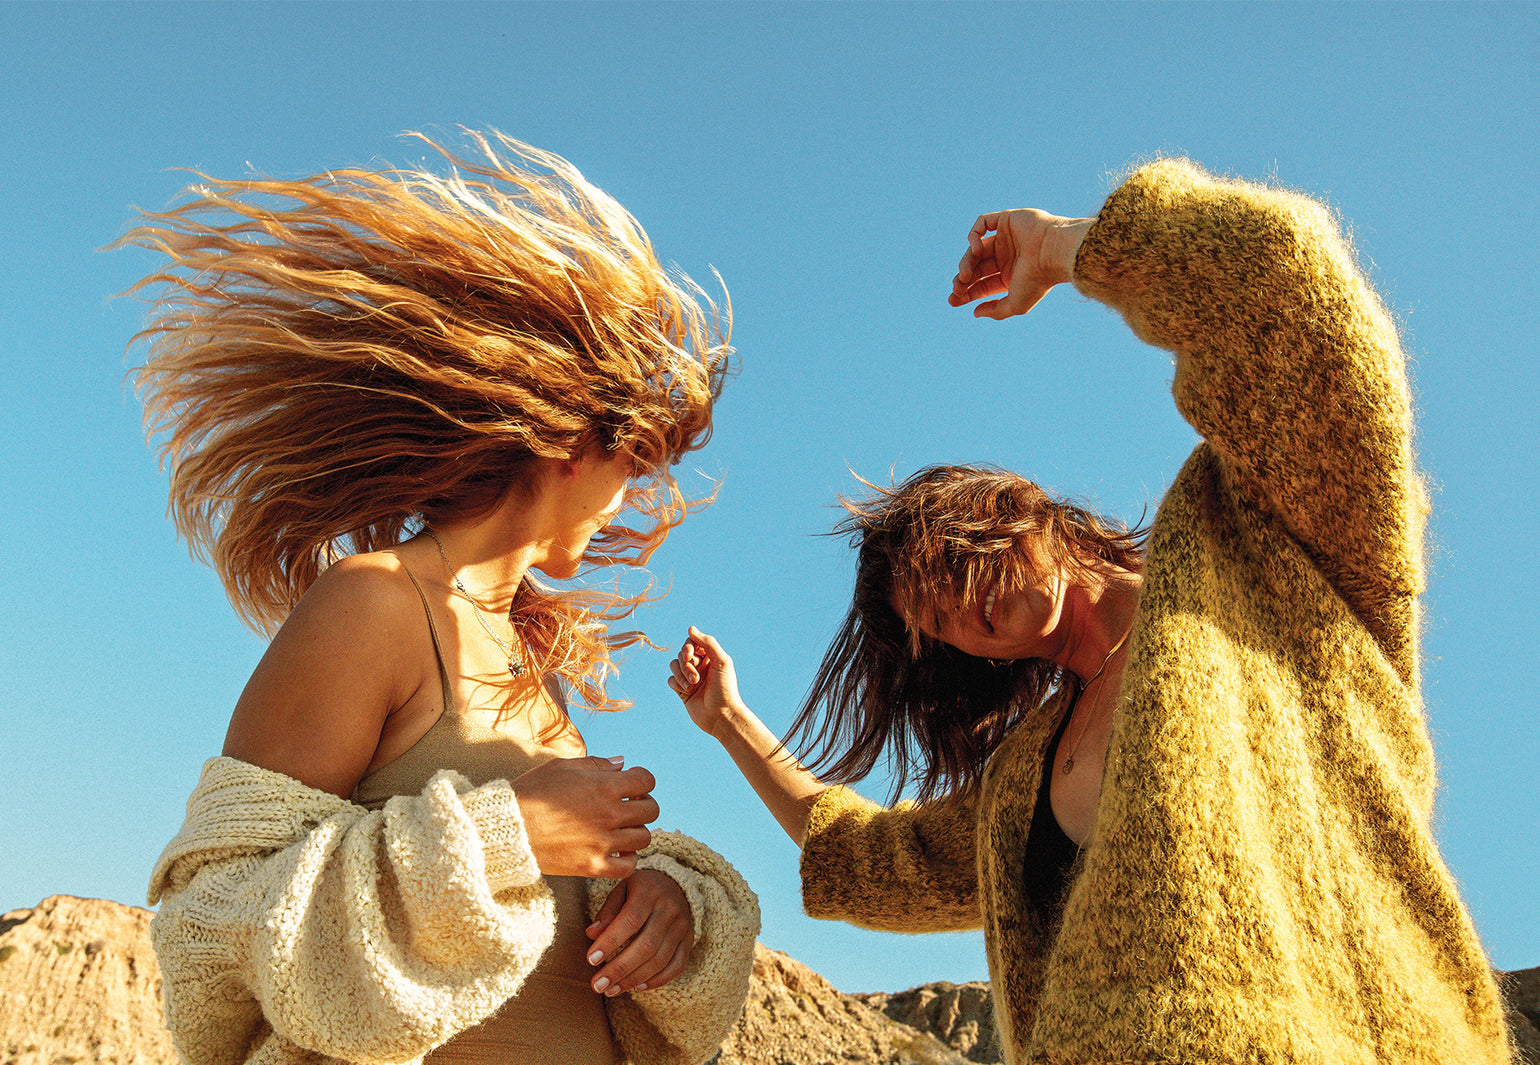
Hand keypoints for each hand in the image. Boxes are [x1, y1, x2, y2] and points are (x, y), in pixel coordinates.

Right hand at [512, 756, 658, 877]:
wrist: (507, 829)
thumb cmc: (531, 792)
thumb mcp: (561, 766)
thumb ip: (596, 763)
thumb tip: (622, 763)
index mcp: (604, 785)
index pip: (646, 780)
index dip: (641, 780)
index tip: (631, 784)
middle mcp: (610, 814)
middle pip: (652, 810)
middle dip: (643, 805)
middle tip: (628, 806)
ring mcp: (603, 842)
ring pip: (644, 838)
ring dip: (636, 831)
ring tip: (620, 829)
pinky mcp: (593, 867)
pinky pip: (629, 867)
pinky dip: (627, 859)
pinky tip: (616, 851)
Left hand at [584, 869, 692, 995]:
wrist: (674, 886)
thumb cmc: (640, 891)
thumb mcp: (621, 891)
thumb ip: (607, 912)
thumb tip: (591, 935)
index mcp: (650, 892)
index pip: (631, 920)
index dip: (610, 941)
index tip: (591, 960)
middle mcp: (670, 909)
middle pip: (646, 945)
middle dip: (620, 969)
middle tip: (598, 985)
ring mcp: (683, 926)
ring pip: (660, 960)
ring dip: (633, 979)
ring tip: (611, 990)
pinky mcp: (689, 941)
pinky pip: (676, 967)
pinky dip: (656, 981)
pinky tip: (636, 987)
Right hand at [668, 627, 743, 738]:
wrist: (721, 715)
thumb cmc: (725, 688)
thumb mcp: (721, 661)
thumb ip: (708, 642)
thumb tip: (691, 628)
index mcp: (710, 657)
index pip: (691, 642)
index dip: (688, 647)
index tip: (690, 655)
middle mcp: (700, 666)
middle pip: (681, 654)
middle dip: (686, 665)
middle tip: (696, 678)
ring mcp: (690, 678)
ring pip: (674, 665)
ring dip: (681, 675)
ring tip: (693, 686)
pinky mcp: (682, 690)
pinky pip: (671, 680)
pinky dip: (677, 684)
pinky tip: (687, 692)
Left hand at [948, 210, 1091, 319]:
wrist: (1054, 252)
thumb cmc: (1038, 280)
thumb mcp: (1016, 304)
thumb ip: (995, 310)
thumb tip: (975, 311)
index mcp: (1010, 276)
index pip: (981, 284)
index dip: (965, 292)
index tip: (953, 301)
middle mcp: (1007, 256)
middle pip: (976, 267)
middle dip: (962, 279)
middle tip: (957, 287)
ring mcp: (1006, 237)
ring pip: (975, 249)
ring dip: (965, 262)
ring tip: (964, 275)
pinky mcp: (1006, 220)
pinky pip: (982, 223)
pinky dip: (974, 236)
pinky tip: (977, 250)